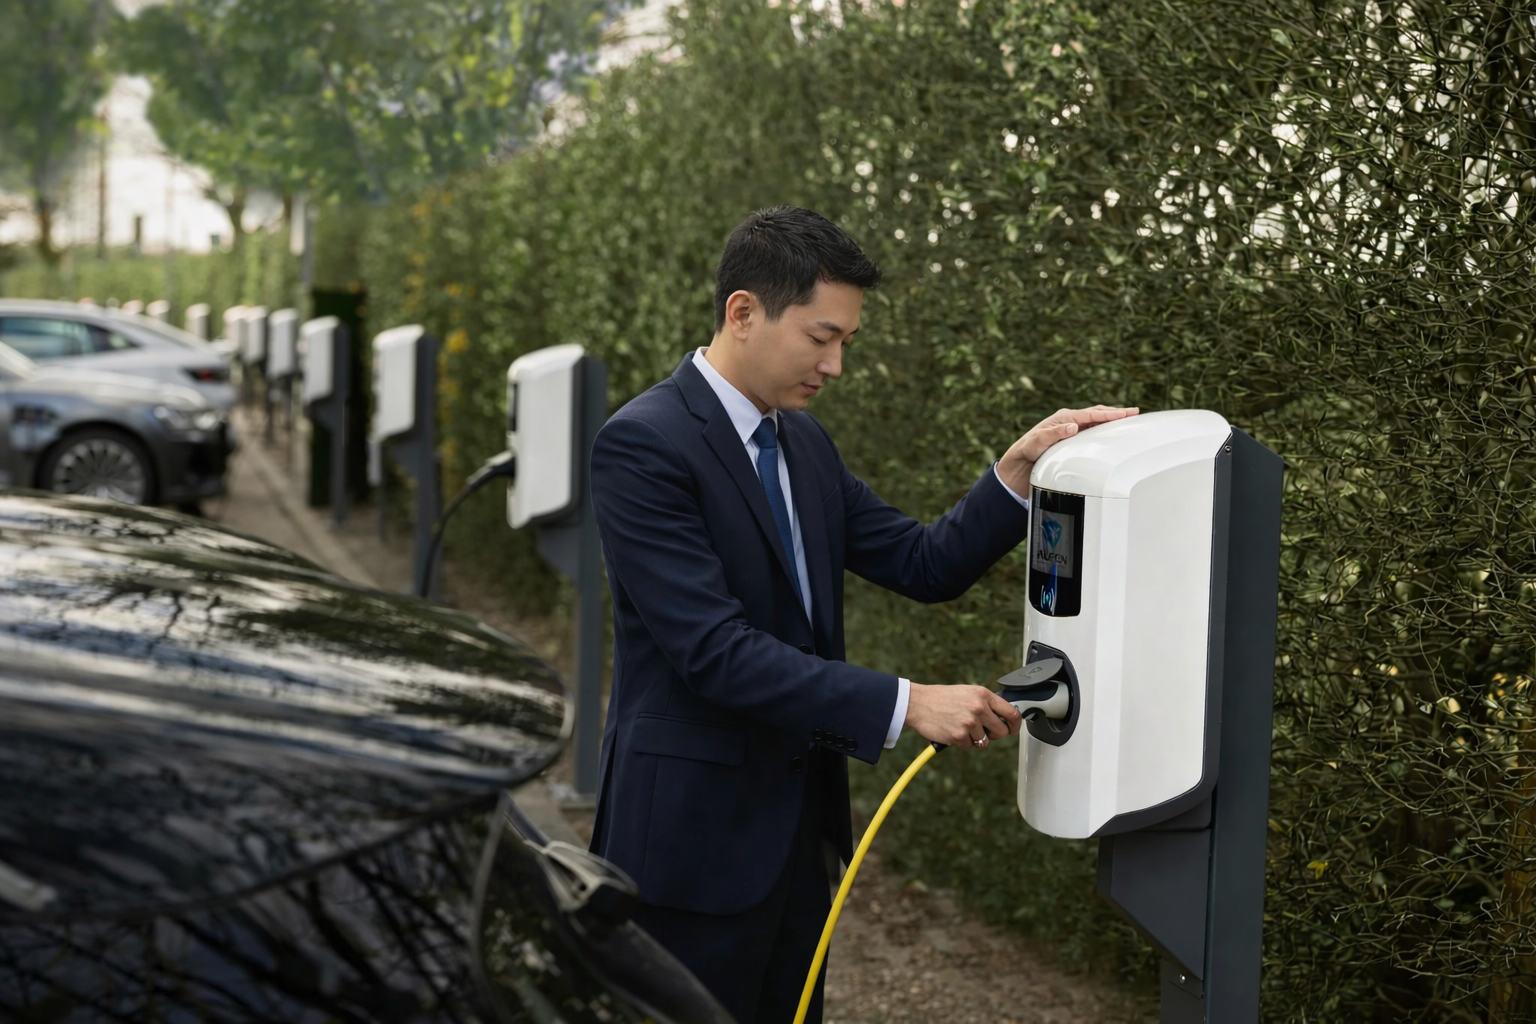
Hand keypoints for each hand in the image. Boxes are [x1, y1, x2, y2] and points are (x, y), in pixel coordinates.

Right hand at [904, 682, 1022, 748]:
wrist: (918, 703)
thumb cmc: (942, 698)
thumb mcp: (968, 693)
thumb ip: (987, 703)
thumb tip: (1004, 717)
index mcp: (983, 695)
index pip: (1012, 713)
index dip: (1015, 725)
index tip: (1012, 729)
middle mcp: (978, 708)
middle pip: (1001, 731)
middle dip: (994, 734)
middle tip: (982, 730)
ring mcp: (969, 723)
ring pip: (985, 741)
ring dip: (975, 738)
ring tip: (961, 726)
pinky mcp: (959, 736)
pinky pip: (969, 746)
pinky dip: (962, 742)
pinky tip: (952, 730)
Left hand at [996, 405, 1139, 494]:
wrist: (1020, 463)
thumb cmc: (1027, 451)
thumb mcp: (1038, 442)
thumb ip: (1054, 434)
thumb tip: (1072, 426)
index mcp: (1064, 418)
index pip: (1092, 414)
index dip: (1110, 414)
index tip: (1126, 413)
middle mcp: (1069, 421)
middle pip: (1097, 415)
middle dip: (1116, 413)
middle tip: (1135, 413)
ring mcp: (1072, 430)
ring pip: (1097, 422)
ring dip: (1112, 421)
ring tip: (1129, 420)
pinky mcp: (1073, 440)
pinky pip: (1093, 432)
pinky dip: (1104, 431)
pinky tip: (1113, 434)